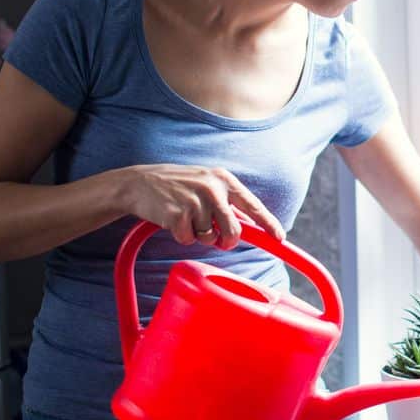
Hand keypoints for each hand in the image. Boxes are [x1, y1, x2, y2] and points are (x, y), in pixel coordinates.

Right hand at [118, 164, 284, 249]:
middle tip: (216, 238)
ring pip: (209, 238)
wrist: (139, 182)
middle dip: (226, 241)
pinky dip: (182, 236)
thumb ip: (226, 202)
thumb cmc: (177, 186)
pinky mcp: (178, 214)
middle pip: (233, 231)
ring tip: (186, 217)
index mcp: (224, 179)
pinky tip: (172, 220)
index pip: (252, 205)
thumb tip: (246, 225)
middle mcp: (213, 188)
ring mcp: (195, 201)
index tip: (279, 237)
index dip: (268, 223)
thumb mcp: (206, 185)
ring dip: (198, 235)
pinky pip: (189, 240)